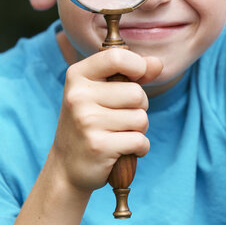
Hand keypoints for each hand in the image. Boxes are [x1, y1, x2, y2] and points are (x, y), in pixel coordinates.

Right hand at [52, 47, 161, 191]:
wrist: (67, 167)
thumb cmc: (90, 123)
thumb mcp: (102, 92)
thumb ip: (131, 73)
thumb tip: (158, 63)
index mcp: (77, 76)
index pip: (116, 57)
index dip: (137, 65)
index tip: (138, 77)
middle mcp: (78, 96)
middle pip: (136, 93)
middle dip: (140, 107)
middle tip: (122, 118)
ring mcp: (87, 122)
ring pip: (141, 118)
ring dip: (139, 129)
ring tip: (119, 134)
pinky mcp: (98, 146)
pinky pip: (140, 141)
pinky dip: (140, 148)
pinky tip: (124, 151)